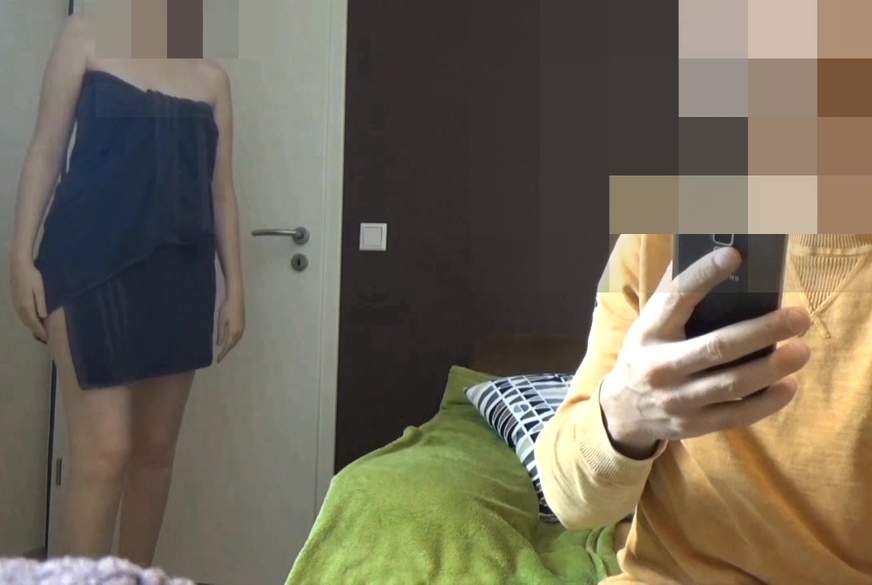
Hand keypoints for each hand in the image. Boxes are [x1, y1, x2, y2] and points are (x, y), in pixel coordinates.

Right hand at [10, 257, 47, 342]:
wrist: (19, 266)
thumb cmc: (32, 276)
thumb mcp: (40, 290)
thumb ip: (41, 304)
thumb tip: (43, 317)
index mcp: (26, 305)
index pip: (34, 322)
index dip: (40, 331)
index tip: (47, 338)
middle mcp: (19, 307)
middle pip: (27, 322)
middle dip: (36, 330)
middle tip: (44, 337)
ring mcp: (15, 303)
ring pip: (23, 319)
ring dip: (31, 325)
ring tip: (40, 330)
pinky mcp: (15, 299)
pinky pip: (21, 314)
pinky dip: (27, 319)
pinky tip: (32, 319)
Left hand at [216, 295, 244, 362]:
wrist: (236, 299)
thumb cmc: (227, 309)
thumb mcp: (221, 321)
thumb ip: (220, 334)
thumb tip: (219, 344)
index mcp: (233, 332)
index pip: (227, 347)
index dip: (222, 354)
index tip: (218, 360)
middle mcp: (239, 333)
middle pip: (232, 345)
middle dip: (226, 351)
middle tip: (220, 357)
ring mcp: (242, 329)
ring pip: (235, 341)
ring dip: (230, 346)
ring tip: (224, 350)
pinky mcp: (243, 325)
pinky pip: (237, 337)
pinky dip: (233, 341)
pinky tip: (229, 340)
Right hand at [599, 246, 811, 458]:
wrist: (623, 409)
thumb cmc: (647, 353)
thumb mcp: (649, 324)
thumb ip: (676, 295)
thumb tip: (715, 257)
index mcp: (649, 332)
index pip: (675, 299)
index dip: (703, 275)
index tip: (734, 255)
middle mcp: (660, 367)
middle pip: (716, 348)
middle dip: (762, 331)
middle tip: (798, 316)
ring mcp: (678, 400)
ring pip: (732, 384)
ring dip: (772, 367)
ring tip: (801, 349)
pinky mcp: (694, 425)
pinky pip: (737, 415)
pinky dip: (766, 402)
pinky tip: (788, 385)